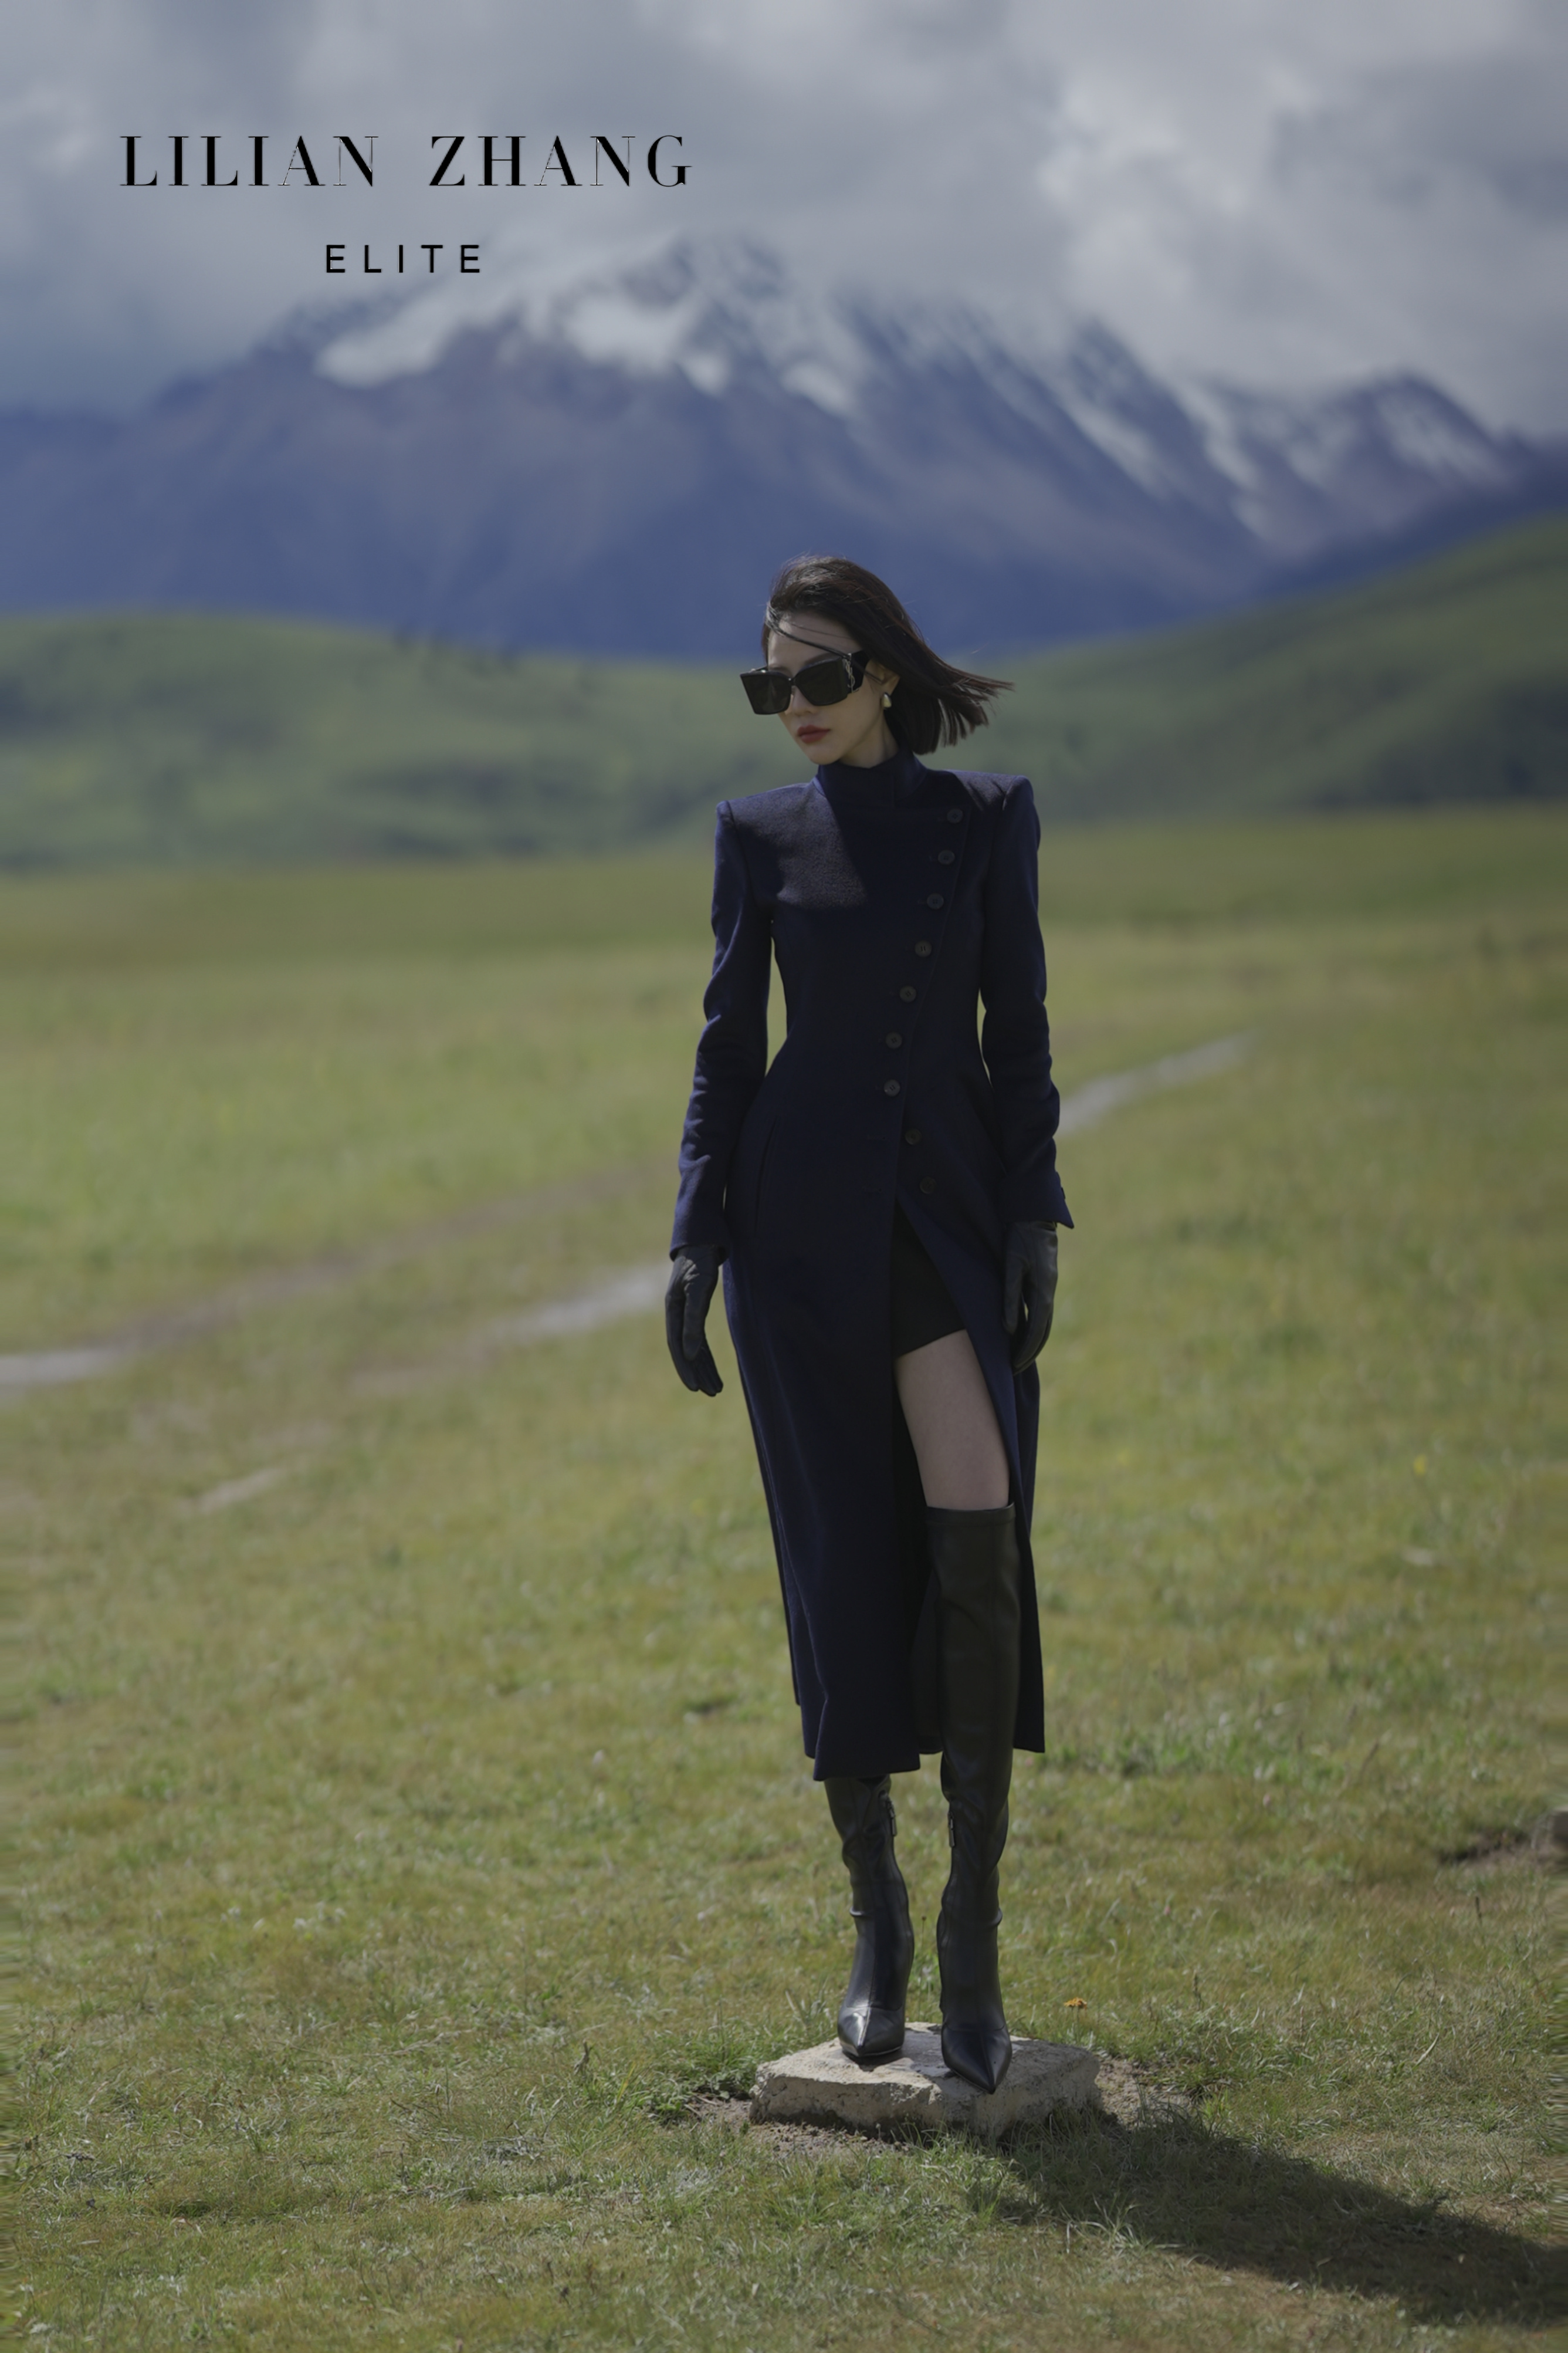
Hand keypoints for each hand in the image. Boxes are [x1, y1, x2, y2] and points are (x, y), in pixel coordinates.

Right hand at [665, 1246, 724, 1394]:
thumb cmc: (701, 1260)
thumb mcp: (700, 1288)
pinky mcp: (695, 1306)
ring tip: (717, 1387)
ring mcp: (685, 1310)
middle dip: (697, 1371)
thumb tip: (689, 1352)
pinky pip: (698, 1336)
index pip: (677, 1345)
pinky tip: (712, 1365)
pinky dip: (705, 1352)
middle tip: (711, 1392)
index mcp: (673, 1309)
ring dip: (704, 1365)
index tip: (696, 1388)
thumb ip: (694, 1320)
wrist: (703, 1237)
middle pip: (685, 1349)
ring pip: (693, 1345)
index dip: (686, 1367)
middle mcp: (677, 1312)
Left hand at [1002, 1222, 1057, 1371]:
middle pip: (1043, 1332)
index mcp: (1042, 1292)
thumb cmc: (1019, 1238)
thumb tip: (1009, 1329)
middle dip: (1029, 1352)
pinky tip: (1023, 1333)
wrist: (1035, 1216)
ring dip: (1033, 1342)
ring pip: (1044, 1323)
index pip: (1035, 1331)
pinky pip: (1041, 1312)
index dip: (1024, 1351)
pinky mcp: (1045, 1283)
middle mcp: (1049, 1293)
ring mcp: (1049, 1288)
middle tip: (1015, 1369)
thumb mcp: (1010, 1266)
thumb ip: (1009, 1298)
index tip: (1013, 1366)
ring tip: (1019, 1357)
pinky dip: (1034, 1327)